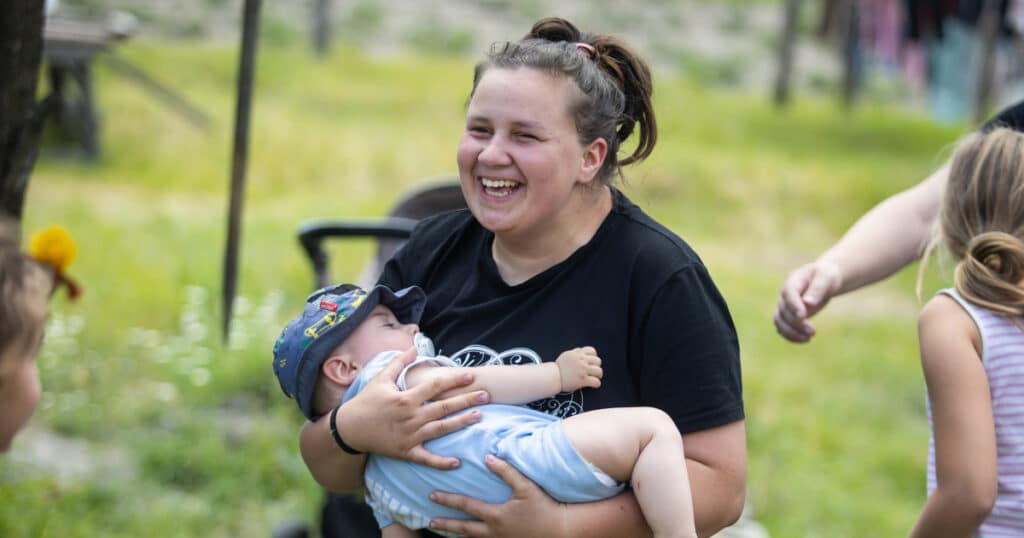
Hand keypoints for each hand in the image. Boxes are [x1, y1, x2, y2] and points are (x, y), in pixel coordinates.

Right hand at [337, 347, 488, 468]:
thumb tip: (414, 346)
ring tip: (479, 416)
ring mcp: (409, 436)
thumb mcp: (381, 379)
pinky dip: (441, 462)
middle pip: (444, 407)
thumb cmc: (366, 402)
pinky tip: (457, 462)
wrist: (349, 429)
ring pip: (441, 429)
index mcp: (406, 398)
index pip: (436, 386)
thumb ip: (399, 363)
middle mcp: (410, 417)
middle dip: (466, 400)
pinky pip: (426, 458)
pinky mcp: (406, 452)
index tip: (470, 375)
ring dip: (461, 423)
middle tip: (486, 395)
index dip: (454, 380)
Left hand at [429, 455, 568, 537]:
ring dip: (457, 534)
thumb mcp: (526, 486)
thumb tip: (488, 457)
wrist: (562, 530)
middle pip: (463, 528)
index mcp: (496, 516)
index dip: (448, 500)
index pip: (466, 506)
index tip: (432, 496)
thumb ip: (506, 471)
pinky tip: (470, 536)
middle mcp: (494, 532)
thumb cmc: (544, 507)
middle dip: (446, 523)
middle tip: (430, 520)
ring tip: (445, 530)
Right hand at [555, 346, 601, 391]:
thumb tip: (582, 350)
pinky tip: (593, 385)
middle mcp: (581, 361)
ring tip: (594, 378)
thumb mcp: (566, 355)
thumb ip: (575, 352)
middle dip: (597, 366)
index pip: (592, 351)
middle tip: (593, 371)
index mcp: (578, 354)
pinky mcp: (582, 380)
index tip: (591, 362)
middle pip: (598, 361)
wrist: (553, 377)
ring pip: (599, 371)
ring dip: (598, 375)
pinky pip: (596, 382)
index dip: (593, 357)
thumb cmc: (559, 367)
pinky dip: (596, 384)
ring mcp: (582, 370)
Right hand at [774, 260, 841, 342]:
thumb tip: (808, 303)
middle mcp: (785, 294)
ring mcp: (786, 305)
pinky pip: (783, 327)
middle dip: (796, 323)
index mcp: (793, 281)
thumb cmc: (826, 276)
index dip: (793, 305)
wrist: (824, 279)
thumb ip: (818, 288)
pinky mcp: (789, 315)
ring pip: (779, 321)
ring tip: (808, 338)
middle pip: (783, 310)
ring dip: (791, 332)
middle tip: (813, 331)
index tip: (803, 316)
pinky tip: (805, 340)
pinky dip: (791, 336)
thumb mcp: (826, 278)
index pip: (788, 294)